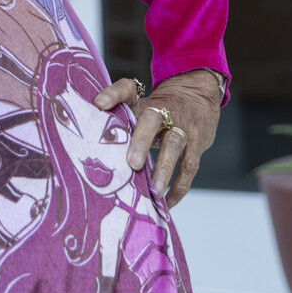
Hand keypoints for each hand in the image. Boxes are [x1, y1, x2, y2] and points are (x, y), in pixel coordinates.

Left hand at [95, 70, 222, 205]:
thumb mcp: (140, 102)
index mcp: (144, 102)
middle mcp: (164, 112)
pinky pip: (189, 166)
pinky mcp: (197, 144)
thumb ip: (117, 112)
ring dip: (164, 169)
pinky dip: (179, 187)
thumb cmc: (159, 107)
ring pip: (174, 145)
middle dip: (142, 142)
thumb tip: (94, 116)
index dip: (113, 95)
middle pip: (152, 120)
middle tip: (132, 164)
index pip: (126, 89)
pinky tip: (167, 202)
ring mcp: (183, 127)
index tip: (99, 105)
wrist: (197, 94)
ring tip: (155, 191)